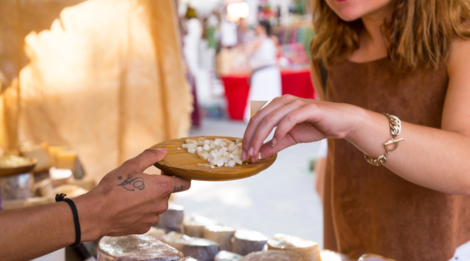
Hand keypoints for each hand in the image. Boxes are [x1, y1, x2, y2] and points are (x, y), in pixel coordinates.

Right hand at [75, 149, 190, 238]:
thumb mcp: (131, 166)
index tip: (172, 172)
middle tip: (141, 182)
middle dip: (158, 187)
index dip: (180, 176)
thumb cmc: (113, 188)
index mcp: (162, 187)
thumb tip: (163, 152)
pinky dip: (141, 212)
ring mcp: (153, 218)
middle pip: (167, 193)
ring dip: (149, 200)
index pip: (184, 183)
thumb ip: (150, 157)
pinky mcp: (144, 228)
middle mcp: (161, 205)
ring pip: (156, 205)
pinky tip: (127, 208)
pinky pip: (147, 216)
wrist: (96, 214)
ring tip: (131, 195)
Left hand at [242, 95, 360, 161]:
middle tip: (247, 155)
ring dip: (261, 137)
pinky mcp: (309, 108)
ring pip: (270, 118)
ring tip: (257, 152)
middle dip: (251, 138)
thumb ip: (275, 145)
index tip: (244, 154)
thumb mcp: (291, 138)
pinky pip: (289, 118)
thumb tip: (258, 155)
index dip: (247, 137)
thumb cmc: (316, 126)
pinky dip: (280, 131)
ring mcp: (296, 103)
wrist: (342, 122)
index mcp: (277, 105)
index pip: (256, 119)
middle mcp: (284, 100)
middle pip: (259, 118)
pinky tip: (277, 141)